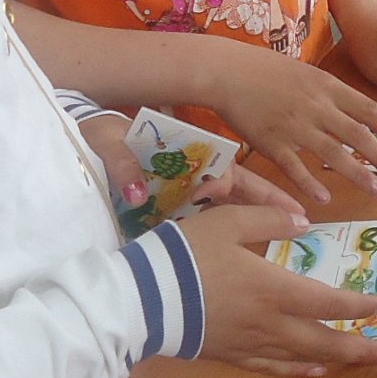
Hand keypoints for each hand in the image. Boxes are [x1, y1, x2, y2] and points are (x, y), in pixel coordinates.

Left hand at [78, 110, 309, 221]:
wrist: (78, 129)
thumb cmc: (98, 133)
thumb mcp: (109, 142)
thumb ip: (122, 166)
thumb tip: (137, 193)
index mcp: (185, 156)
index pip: (234, 178)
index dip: (266, 196)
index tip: (295, 212)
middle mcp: (189, 173)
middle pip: (236, 195)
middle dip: (268, 209)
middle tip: (299, 226)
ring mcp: (179, 189)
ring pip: (220, 209)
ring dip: (246, 222)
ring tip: (279, 238)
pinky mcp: (164, 202)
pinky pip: (198, 218)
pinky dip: (218, 230)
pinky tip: (236, 249)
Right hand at [185, 205, 376, 376]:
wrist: (142, 299)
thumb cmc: (185, 256)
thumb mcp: (227, 221)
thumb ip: (269, 218)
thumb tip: (303, 223)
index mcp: (275, 289)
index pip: (330, 303)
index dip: (360, 306)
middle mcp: (271, 323)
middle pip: (326, 342)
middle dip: (361, 349)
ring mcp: (251, 344)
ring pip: (304, 358)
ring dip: (337, 361)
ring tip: (363, 363)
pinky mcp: (231, 355)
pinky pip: (273, 368)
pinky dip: (298, 370)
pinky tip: (314, 371)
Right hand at [204, 41, 376, 204]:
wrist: (229, 71)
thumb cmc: (267, 71)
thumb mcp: (308, 73)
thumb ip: (331, 93)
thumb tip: (358, 111)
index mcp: (327, 87)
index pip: (368, 109)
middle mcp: (316, 107)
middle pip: (357, 135)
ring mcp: (294, 126)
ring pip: (333, 154)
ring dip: (358, 174)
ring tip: (376, 189)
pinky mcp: (271, 143)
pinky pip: (295, 167)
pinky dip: (310, 184)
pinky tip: (323, 198)